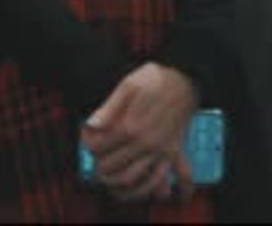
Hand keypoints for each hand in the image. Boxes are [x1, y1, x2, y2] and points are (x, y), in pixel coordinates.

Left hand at [80, 62, 198, 202]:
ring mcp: (161, 150)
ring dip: (120, 187)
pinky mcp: (174, 152)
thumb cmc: (157, 78)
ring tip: (111, 182)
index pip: (101, 147)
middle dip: (100, 167)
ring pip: (137, 181)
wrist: (184, 76)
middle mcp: (146, 143)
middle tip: (95, 160)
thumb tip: (91, 124)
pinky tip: (155, 194)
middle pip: (114, 167)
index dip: (88, 144)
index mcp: (131, 126)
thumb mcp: (129, 84)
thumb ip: (109, 107)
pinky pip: (170, 179)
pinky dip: (160, 189)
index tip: (86, 139)